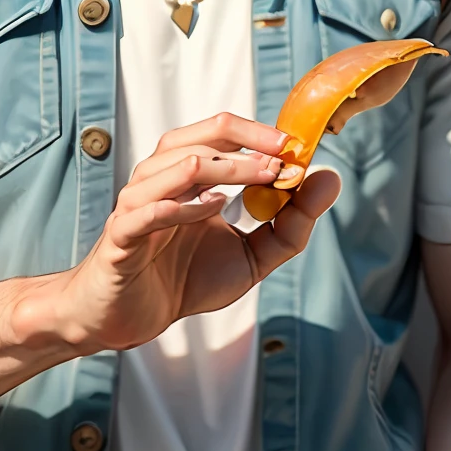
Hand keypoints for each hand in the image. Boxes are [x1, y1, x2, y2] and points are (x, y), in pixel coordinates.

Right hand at [38, 114, 340, 353]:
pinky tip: (213, 208)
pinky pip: (146, 212)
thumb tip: (329, 178)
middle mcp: (160, 180)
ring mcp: (137, 206)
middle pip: (198, 137)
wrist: (132, 319)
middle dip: (247, 143)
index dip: (261, 135)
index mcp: (188, 176)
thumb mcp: (253, 255)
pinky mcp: (121, 238)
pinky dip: (181, 206)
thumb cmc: (185, 279)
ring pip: (174, 165)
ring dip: (223, 168)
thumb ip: (291, 223)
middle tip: (285, 158)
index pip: (222, 132)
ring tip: (261, 177)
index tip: (299, 148)